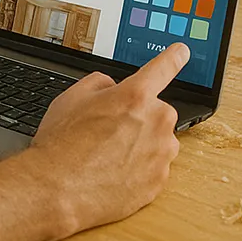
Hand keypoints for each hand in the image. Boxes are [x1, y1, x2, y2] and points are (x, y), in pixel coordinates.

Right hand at [28, 43, 188, 236]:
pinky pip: (154, 167)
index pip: (162, 69)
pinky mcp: (160, 182)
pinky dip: (138, 167)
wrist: (58, 188)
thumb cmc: (62, 143)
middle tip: (107, 130)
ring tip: (106, 154)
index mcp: (135, 96)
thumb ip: (101, 84)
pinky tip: (113, 171)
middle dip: (138, 117)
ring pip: (158, 140)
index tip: (182, 52)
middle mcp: (156, 123)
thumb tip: (113, 88)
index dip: (173, 57)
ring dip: (140, 143)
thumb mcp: (72, 97)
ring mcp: (161, 155)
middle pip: (156, 111)